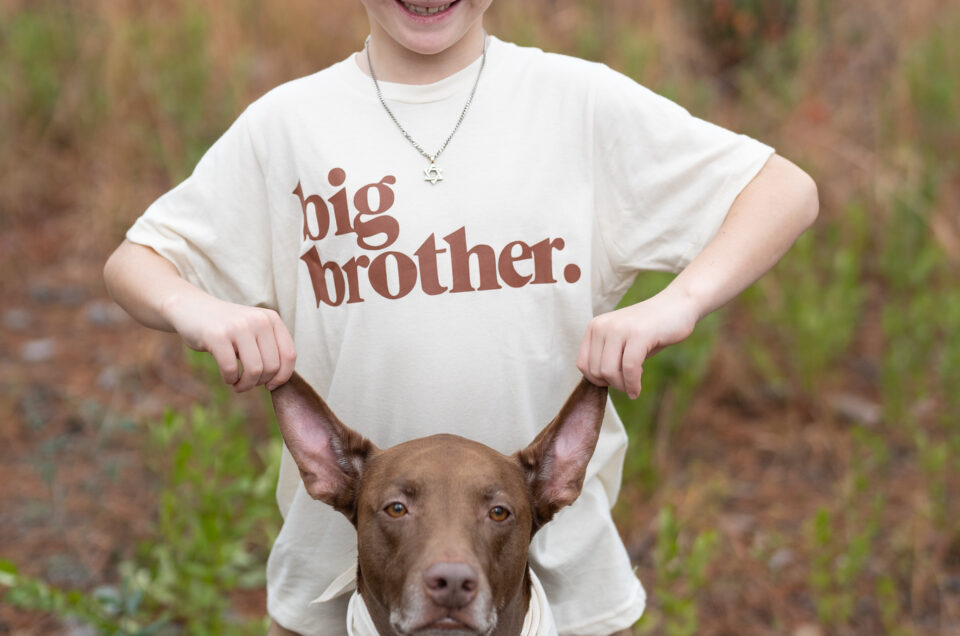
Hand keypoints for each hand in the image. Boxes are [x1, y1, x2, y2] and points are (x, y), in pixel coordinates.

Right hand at [162, 294, 296, 391]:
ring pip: (255, 370)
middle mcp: (259, 320)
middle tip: (246, 383)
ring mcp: (238, 326)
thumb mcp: (254, 331)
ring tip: (237, 383)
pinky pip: (231, 369)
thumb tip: (279, 381)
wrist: (192, 308)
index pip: (289, 355)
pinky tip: (227, 377)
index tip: (270, 385)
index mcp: (272, 319)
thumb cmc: (227, 329)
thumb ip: (269, 349)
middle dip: (259, 382)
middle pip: (272, 366)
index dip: (282, 377)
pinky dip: (229, 379)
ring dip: (245, 385)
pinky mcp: (217, 335)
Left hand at [576, 289, 698, 398]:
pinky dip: (633, 384)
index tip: (614, 381)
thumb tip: (597, 384)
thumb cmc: (650, 329)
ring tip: (633, 386)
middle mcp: (602, 325)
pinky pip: (629, 368)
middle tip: (628, 383)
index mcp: (595, 327)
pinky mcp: (638, 334)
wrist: (677, 305)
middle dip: (612, 384)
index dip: (597, 380)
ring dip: (622, 386)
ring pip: (609, 372)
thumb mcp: (622, 342)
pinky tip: (637, 390)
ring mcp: (619, 328)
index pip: (582, 364)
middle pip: (596, 371)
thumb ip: (606, 358)